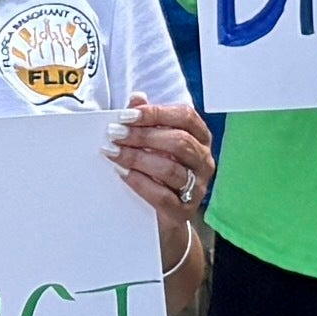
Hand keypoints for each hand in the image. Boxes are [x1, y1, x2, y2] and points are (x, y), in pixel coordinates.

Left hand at [108, 101, 212, 237]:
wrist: (162, 217)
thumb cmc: (158, 172)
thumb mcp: (153, 144)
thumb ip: (147, 120)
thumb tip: (137, 98)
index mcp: (201, 138)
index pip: (185, 117)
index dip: (156, 113)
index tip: (126, 115)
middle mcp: (204, 161)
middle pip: (179, 142)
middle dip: (142, 136)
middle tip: (114, 133)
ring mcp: (198, 187)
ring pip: (170, 169)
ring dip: (137, 159)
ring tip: (113, 153)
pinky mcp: (184, 210)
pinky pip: (163, 196)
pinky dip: (140, 183)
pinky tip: (122, 173)